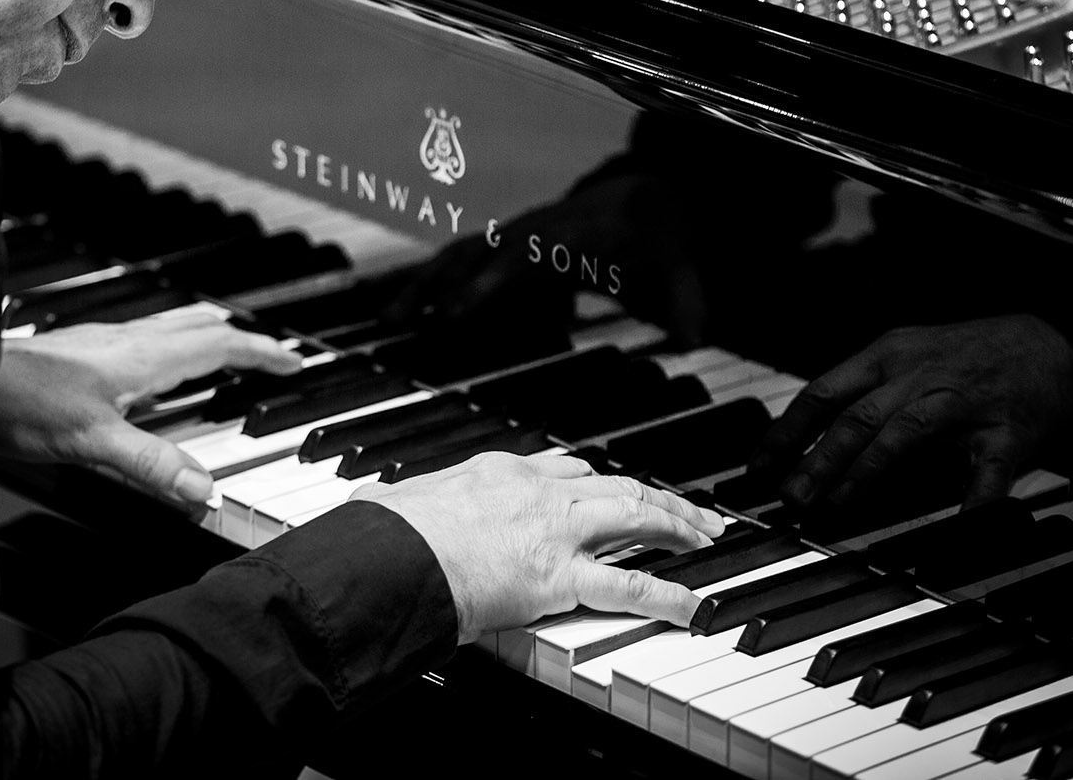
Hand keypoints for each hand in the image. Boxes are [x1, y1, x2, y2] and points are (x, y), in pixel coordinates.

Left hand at [0, 310, 301, 514]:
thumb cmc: (20, 401)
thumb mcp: (93, 442)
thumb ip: (151, 466)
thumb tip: (203, 490)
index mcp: (142, 358)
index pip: (217, 346)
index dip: (259, 355)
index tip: (291, 363)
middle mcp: (126, 344)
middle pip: (198, 329)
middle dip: (239, 341)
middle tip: (265, 358)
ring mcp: (101, 346)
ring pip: (168, 332)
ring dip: (204, 340)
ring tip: (220, 356)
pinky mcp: (79, 356)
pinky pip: (141, 344)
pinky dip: (167, 353)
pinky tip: (147, 376)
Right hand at [350, 452, 726, 641]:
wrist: (391, 555)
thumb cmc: (385, 534)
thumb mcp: (393, 501)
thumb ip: (394, 500)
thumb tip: (367, 500)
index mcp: (497, 471)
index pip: (561, 468)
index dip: (594, 480)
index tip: (610, 486)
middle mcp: (536, 492)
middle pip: (613, 485)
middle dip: (656, 496)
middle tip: (687, 509)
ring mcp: (553, 532)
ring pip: (634, 516)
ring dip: (676, 525)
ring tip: (705, 537)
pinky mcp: (559, 578)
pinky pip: (629, 586)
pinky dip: (668, 595)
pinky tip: (694, 604)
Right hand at [382, 170, 707, 347]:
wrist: (647, 192)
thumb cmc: (658, 233)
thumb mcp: (680, 267)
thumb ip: (685, 305)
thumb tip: (694, 340)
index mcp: (577, 232)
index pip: (525, 256)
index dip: (490, 283)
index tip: (460, 310)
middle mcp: (539, 229)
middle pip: (480, 253)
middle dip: (441, 285)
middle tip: (405, 322)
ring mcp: (520, 232)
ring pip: (463, 253)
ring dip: (426, 283)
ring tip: (391, 318)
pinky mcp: (510, 243)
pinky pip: (464, 259)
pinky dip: (432, 280)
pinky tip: (405, 307)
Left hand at [748, 314, 1072, 510]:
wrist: (1054, 340)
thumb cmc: (969, 356)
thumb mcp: (908, 358)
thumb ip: (863, 393)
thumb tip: (807, 440)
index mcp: (888, 356)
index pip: (822, 392)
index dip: (786, 432)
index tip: (759, 467)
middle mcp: (919, 374)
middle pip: (856, 416)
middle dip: (816, 458)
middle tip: (789, 497)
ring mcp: (964, 401)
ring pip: (904, 434)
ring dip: (866, 471)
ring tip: (836, 504)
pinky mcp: (1008, 431)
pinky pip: (987, 470)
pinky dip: (971, 499)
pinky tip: (955, 524)